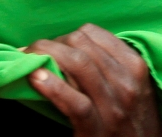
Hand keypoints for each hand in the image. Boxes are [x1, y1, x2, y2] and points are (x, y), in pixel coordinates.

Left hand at [25, 24, 161, 136]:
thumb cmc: (131, 116)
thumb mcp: (131, 84)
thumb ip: (108, 63)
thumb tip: (67, 45)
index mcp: (133, 65)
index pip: (91, 33)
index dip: (64, 36)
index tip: (52, 46)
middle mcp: (126, 82)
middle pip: (79, 44)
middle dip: (51, 44)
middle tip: (35, 54)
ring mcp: (114, 107)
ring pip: (77, 64)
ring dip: (45, 56)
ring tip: (28, 60)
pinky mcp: (97, 129)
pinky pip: (74, 102)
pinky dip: (52, 87)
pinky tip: (36, 79)